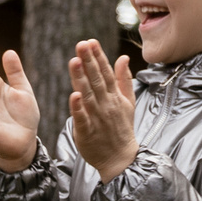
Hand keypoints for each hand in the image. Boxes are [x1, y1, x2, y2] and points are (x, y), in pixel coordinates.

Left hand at [66, 40, 139, 181]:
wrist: (121, 158)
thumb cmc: (122, 129)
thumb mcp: (128, 103)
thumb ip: (124, 80)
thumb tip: (123, 57)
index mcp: (114, 97)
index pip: (105, 73)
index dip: (98, 57)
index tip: (91, 42)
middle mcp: (106, 104)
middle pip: (96, 80)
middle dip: (89, 61)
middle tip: (81, 44)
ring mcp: (98, 118)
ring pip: (88, 95)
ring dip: (81, 78)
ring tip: (75, 61)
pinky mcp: (88, 132)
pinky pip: (82, 118)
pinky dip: (78, 107)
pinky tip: (73, 95)